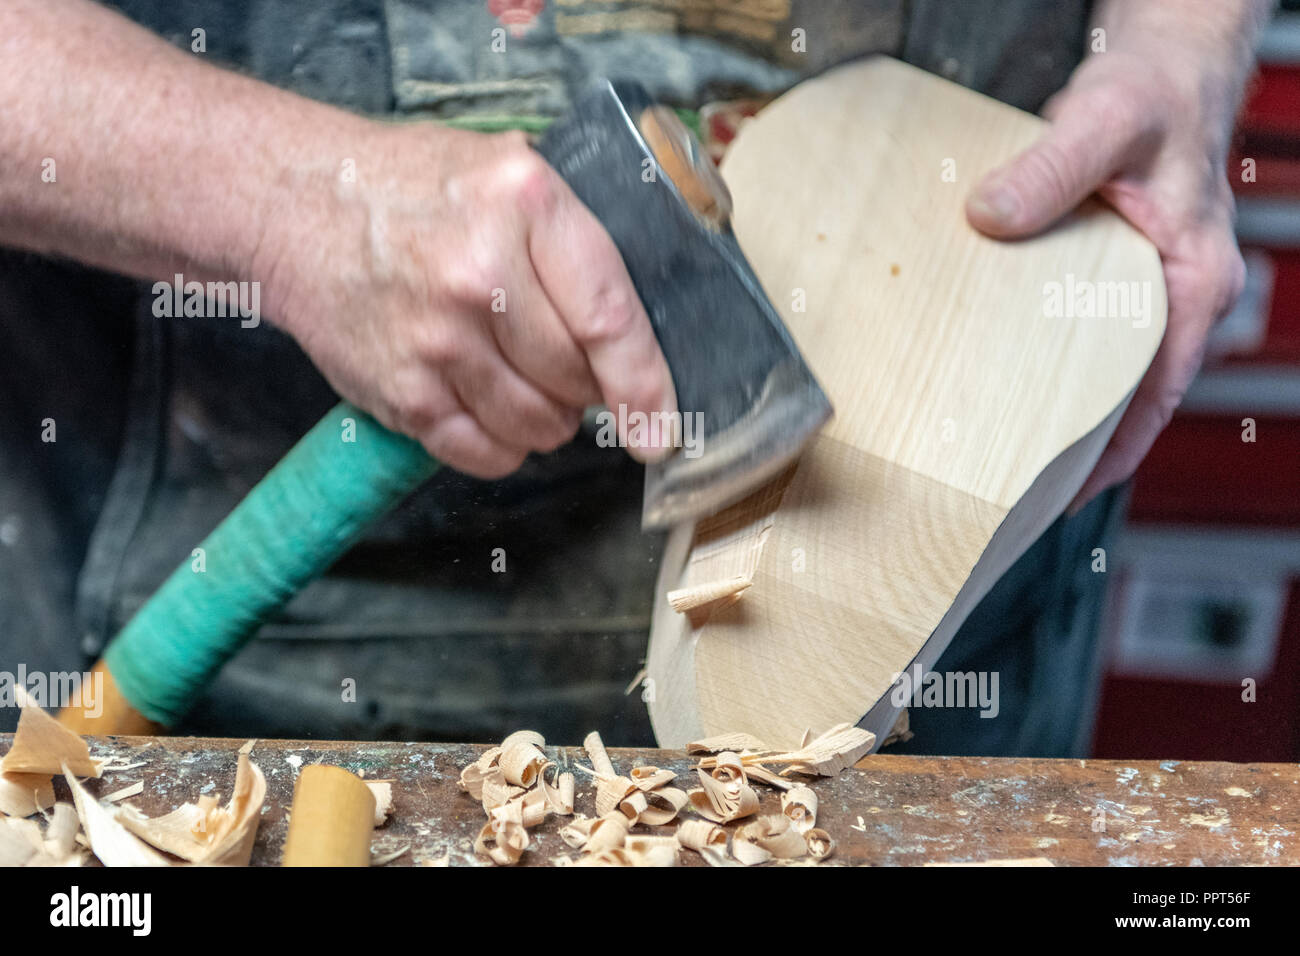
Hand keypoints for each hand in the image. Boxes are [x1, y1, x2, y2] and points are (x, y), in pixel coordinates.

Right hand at [258, 123, 676, 478]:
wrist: (296, 205)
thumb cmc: (412, 188)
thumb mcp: (507, 169)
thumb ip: (573, 237)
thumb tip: (639, 332)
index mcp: (524, 207)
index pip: (610, 320)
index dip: (645, 386)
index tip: (661, 428)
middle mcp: (479, 275)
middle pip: (574, 380)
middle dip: (588, 391)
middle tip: (569, 369)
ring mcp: (435, 339)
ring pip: (535, 425)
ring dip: (547, 422)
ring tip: (527, 383)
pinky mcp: (399, 390)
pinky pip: (480, 453)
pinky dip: (501, 448)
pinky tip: (492, 410)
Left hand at [965, 3, 1265, 510]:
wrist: (1161, 68)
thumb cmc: (1152, 92)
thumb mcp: (1103, 123)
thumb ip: (1050, 168)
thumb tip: (989, 215)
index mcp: (1194, 280)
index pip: (1156, 394)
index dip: (1111, 452)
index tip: (1059, 495)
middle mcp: (1177, 296)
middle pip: (1128, 397)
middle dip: (1076, 450)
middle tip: (1008, 494)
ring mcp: (1147, 291)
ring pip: (1104, 370)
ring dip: (1059, 411)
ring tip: (994, 455)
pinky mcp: (1113, 277)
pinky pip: (1083, 336)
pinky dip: (1048, 364)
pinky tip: (997, 379)